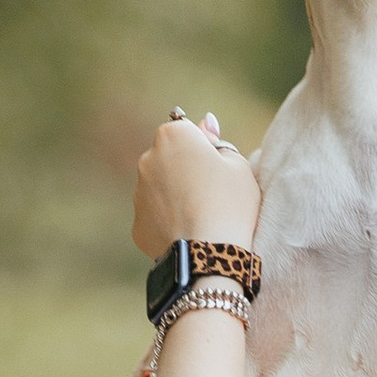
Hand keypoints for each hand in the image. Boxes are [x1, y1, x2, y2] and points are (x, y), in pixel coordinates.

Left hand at [131, 109, 260, 258]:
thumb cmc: (230, 202)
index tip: (218, 167)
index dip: (205, 148)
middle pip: (170, 158)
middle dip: (186, 170)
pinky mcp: (137, 224)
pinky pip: (156, 216)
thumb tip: (204, 122)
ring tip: (202, 216)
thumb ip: (217, 140)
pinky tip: (189, 232)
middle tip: (213, 193)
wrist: (209, 253)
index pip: (186, 130)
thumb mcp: (238, 164)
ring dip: (176, 196)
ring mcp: (138, 193)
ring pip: (160, 188)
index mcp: (173, 136)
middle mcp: (148, 159)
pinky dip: (170, 222)